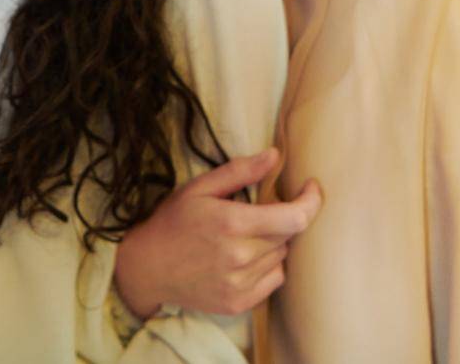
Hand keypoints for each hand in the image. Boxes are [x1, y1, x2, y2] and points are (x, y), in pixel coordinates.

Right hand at [113, 147, 322, 318]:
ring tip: (246, 236)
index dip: (311, 202)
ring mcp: (240, 284)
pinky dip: (268, 266)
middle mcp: (240, 256)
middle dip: (282, 218)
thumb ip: (239, 171)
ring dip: (273, 242)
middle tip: (259, 211)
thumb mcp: (200, 188)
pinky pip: (274, 280)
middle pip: (288, 235)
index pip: (295, 218)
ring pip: (281, 256)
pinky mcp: (239, 303)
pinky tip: (246, 257)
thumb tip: (274, 156)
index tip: (311, 188)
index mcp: (232, 223)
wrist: (148, 268)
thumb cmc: (173, 221)